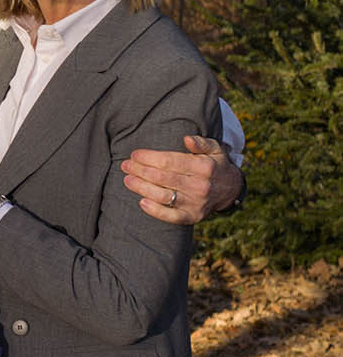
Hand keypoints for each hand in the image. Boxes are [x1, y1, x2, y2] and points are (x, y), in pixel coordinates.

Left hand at [123, 134, 243, 224]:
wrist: (231, 190)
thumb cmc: (214, 165)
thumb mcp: (214, 149)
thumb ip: (201, 142)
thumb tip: (187, 139)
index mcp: (203, 167)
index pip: (170, 161)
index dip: (149, 157)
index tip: (134, 154)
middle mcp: (200, 186)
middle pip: (162, 177)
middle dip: (140, 170)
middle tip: (125, 165)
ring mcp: (196, 203)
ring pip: (163, 196)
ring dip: (142, 188)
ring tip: (127, 180)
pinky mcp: (193, 217)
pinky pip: (171, 216)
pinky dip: (155, 211)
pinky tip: (141, 202)